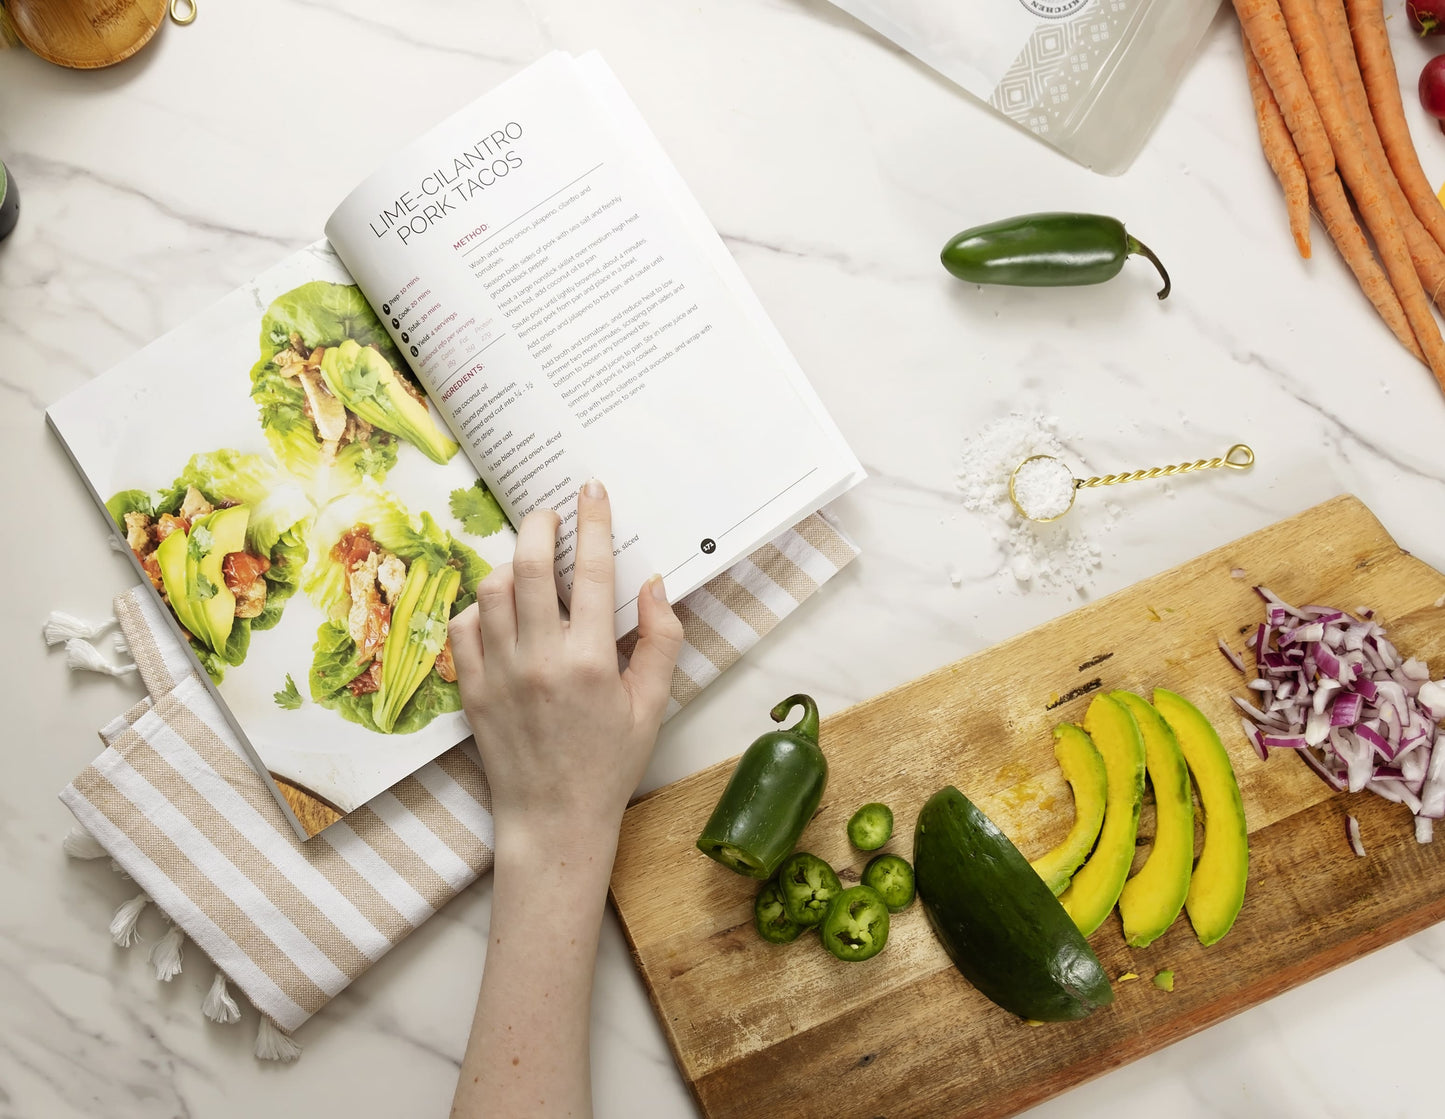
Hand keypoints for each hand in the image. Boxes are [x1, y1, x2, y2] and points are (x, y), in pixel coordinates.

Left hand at [447, 478, 683, 856]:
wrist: (554, 819)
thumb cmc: (609, 764)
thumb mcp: (652, 705)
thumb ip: (661, 641)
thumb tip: (654, 584)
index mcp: (591, 661)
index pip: (592, 571)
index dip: (594, 522)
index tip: (592, 491)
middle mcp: (540, 660)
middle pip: (532, 566)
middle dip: (540, 526)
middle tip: (549, 514)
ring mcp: (499, 673)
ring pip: (492, 590)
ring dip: (511, 564)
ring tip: (528, 562)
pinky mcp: (472, 690)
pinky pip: (464, 627)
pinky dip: (479, 607)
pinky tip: (499, 610)